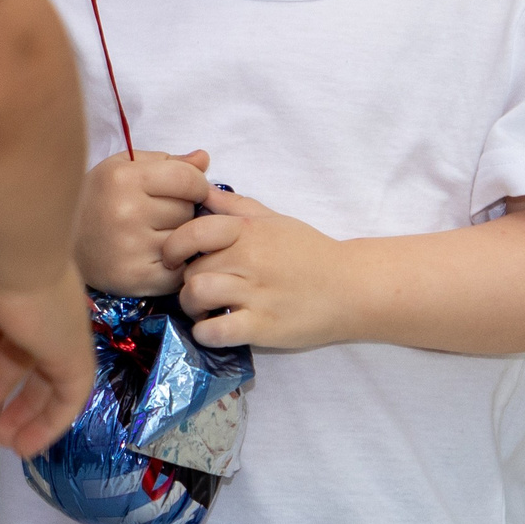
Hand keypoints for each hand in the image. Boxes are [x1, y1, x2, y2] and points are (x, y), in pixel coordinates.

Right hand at [0, 190, 94, 454]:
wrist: (3, 229)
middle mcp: (33, 300)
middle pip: (20, 350)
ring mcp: (56, 324)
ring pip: (46, 375)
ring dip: (24, 410)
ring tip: (3, 439)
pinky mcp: (72, 348)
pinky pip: (68, 395)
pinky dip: (48, 424)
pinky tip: (26, 447)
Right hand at [77, 148, 213, 293]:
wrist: (57, 244)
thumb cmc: (98, 199)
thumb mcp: (124, 168)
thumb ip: (166, 162)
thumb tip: (204, 158)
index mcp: (122, 178)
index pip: (188, 179)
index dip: (196, 184)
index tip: (188, 191)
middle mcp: (125, 212)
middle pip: (187, 210)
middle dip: (182, 211)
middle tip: (159, 215)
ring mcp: (130, 248)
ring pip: (184, 240)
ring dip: (178, 239)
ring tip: (153, 235)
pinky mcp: (136, 278)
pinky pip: (179, 271)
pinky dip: (175, 266)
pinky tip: (156, 258)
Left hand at [159, 188, 353, 350]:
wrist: (350, 287)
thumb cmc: (310, 252)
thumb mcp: (273, 220)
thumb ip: (234, 206)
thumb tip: (200, 190)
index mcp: (248, 230)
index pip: (193, 231)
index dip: (174, 246)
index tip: (175, 259)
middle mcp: (249, 259)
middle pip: (191, 268)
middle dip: (186, 281)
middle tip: (198, 289)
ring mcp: (256, 294)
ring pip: (196, 295)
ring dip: (191, 307)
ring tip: (203, 310)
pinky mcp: (263, 327)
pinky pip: (215, 331)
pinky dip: (206, 333)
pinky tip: (214, 329)